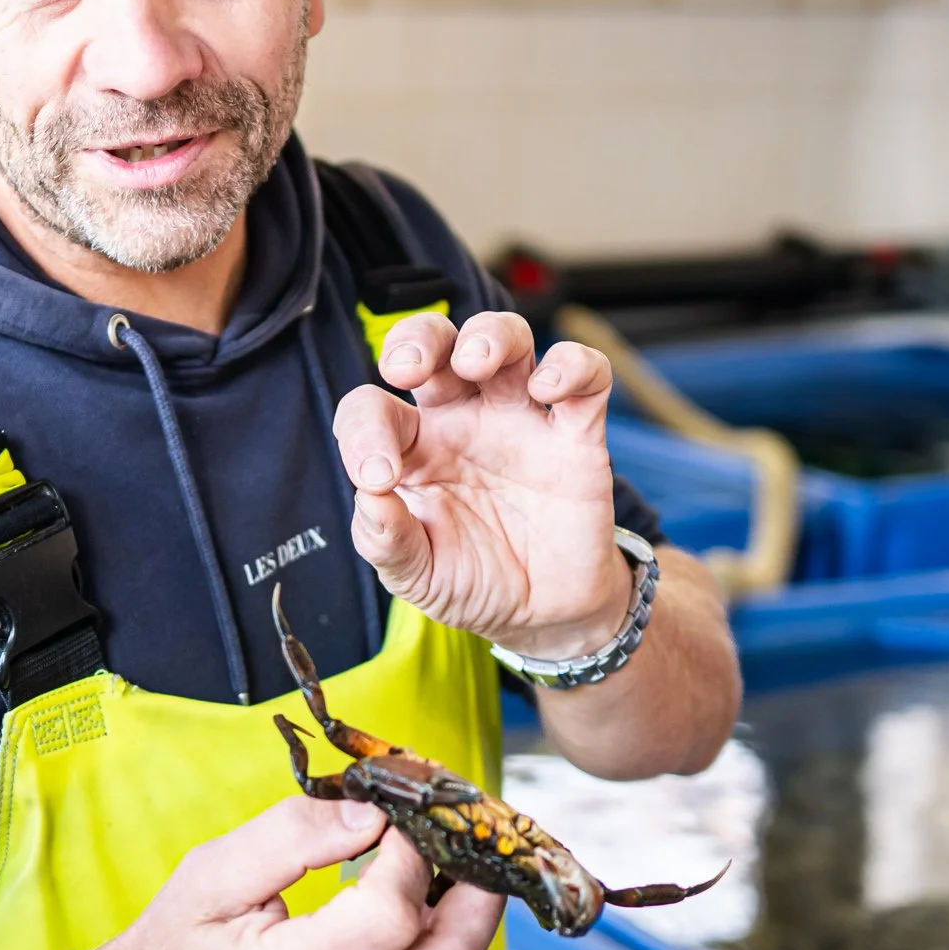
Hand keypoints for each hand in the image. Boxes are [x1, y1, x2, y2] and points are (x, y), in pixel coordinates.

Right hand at [83, 795, 503, 949]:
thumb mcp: (211, 873)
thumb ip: (291, 836)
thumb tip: (368, 814)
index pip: (389, 918)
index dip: (406, 855)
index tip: (391, 816)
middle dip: (478, 890)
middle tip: (468, 835)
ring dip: (466, 917)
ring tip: (453, 860)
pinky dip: (438, 942)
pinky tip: (423, 900)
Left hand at [334, 311, 629, 657]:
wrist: (545, 614)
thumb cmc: (472, 581)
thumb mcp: (417, 576)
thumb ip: (386, 541)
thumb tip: (369, 497)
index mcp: (412, 447)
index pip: (372, 408)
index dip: (363, 431)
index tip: (378, 477)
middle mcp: (461, 419)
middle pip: (437, 341)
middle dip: (418, 336)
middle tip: (407, 367)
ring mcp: (520, 419)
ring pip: (507, 339)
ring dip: (489, 335)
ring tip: (476, 364)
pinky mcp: (575, 435)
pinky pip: (584, 377)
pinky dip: (571, 366)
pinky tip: (548, 390)